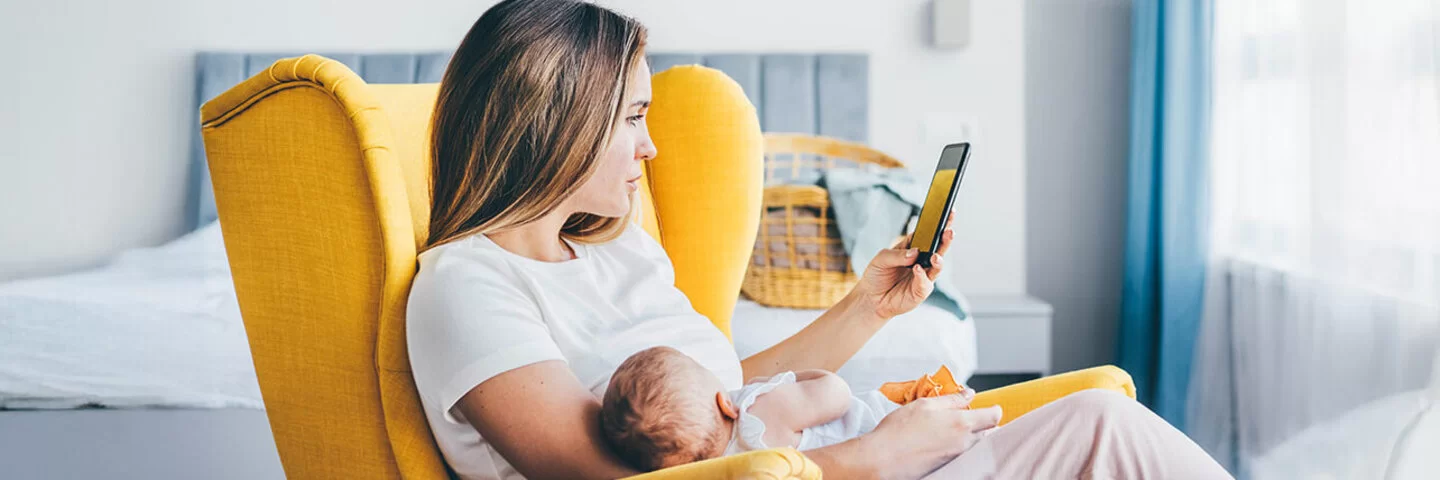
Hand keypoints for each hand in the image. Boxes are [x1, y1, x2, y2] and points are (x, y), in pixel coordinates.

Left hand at [850, 211, 955, 319]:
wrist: (871, 298)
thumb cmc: (877, 275)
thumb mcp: (881, 259)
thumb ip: (897, 255)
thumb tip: (915, 252)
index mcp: (914, 248)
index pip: (929, 234)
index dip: (940, 223)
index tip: (948, 212)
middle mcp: (923, 261)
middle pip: (938, 248)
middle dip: (945, 239)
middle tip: (949, 231)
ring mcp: (924, 276)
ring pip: (937, 266)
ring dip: (938, 260)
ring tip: (935, 256)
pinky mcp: (921, 291)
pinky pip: (925, 283)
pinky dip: (922, 276)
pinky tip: (918, 269)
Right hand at [862, 390, 1001, 478]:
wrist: (883, 459)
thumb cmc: (900, 430)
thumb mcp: (925, 405)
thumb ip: (951, 399)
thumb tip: (969, 394)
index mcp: (961, 423)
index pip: (993, 417)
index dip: (995, 410)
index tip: (993, 407)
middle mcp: (964, 442)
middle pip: (990, 433)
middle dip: (989, 425)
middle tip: (980, 417)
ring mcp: (957, 457)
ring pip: (979, 445)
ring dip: (978, 436)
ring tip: (964, 428)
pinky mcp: (949, 466)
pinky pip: (966, 454)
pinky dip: (966, 446)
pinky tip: (951, 441)